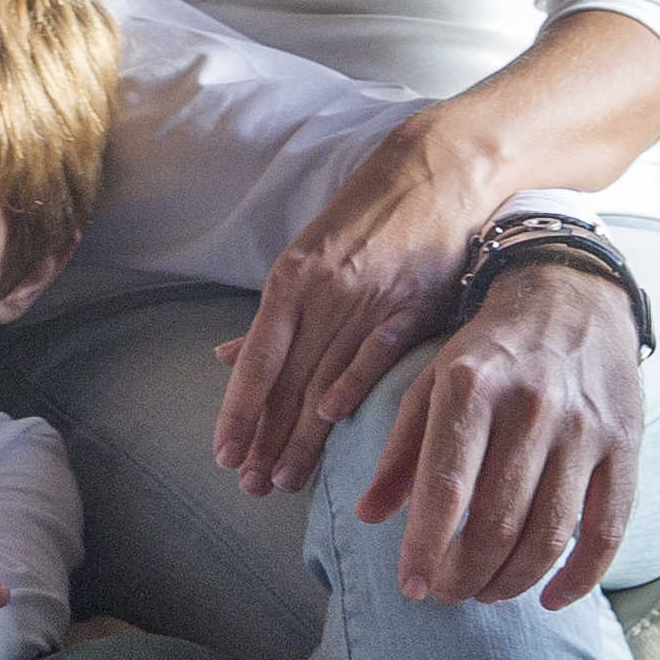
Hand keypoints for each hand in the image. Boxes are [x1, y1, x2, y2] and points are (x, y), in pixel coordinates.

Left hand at [216, 104, 493, 489]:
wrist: (435, 173)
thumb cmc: (366, 222)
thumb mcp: (307, 260)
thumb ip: (274, 320)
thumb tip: (225, 359)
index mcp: (289, 283)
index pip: (255, 362)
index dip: (239, 412)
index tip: (225, 455)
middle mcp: (320, 293)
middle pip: (286, 380)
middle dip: (267, 438)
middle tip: (250, 486)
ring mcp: (366, 298)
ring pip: (325, 377)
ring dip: (304, 433)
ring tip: (285, 478)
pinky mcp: (411, 303)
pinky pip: (376, 350)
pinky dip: (353, 383)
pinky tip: (333, 418)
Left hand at [352, 259, 642, 606]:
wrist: (571, 296)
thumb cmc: (487, 348)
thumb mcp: (429, 380)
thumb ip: (400, 448)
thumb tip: (369, 515)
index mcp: (470, 389)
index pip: (446, 484)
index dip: (426, 545)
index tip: (410, 587)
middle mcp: (531, 409)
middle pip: (499, 518)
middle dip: (467, 571)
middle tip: (446, 595)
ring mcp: (584, 430)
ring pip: (551, 532)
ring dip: (515, 578)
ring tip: (485, 595)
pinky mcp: (625, 446)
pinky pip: (608, 529)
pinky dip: (581, 575)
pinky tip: (552, 598)